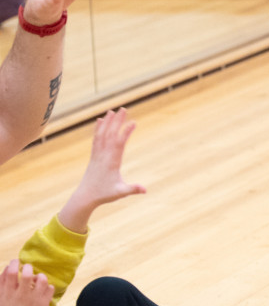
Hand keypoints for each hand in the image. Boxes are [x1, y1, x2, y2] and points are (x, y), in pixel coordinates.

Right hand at [0, 260, 53, 305]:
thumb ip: (2, 285)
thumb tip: (7, 268)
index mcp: (6, 294)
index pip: (10, 272)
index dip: (13, 263)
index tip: (15, 262)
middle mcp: (20, 295)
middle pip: (27, 273)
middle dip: (28, 267)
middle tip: (27, 268)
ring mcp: (33, 300)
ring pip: (41, 279)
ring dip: (39, 276)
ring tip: (37, 279)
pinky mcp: (43, 304)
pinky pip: (50, 288)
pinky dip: (47, 286)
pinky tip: (42, 290)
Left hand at [58, 108, 145, 231]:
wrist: (85, 196)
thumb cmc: (104, 194)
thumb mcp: (120, 192)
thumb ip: (133, 189)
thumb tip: (145, 190)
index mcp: (111, 162)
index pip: (119, 143)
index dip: (126, 132)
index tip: (134, 122)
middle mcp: (103, 155)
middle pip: (110, 134)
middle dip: (117, 121)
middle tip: (124, 108)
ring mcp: (97, 155)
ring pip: (102, 134)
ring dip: (108, 122)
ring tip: (112, 111)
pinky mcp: (94, 156)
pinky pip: (96, 139)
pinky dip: (98, 129)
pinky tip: (100, 121)